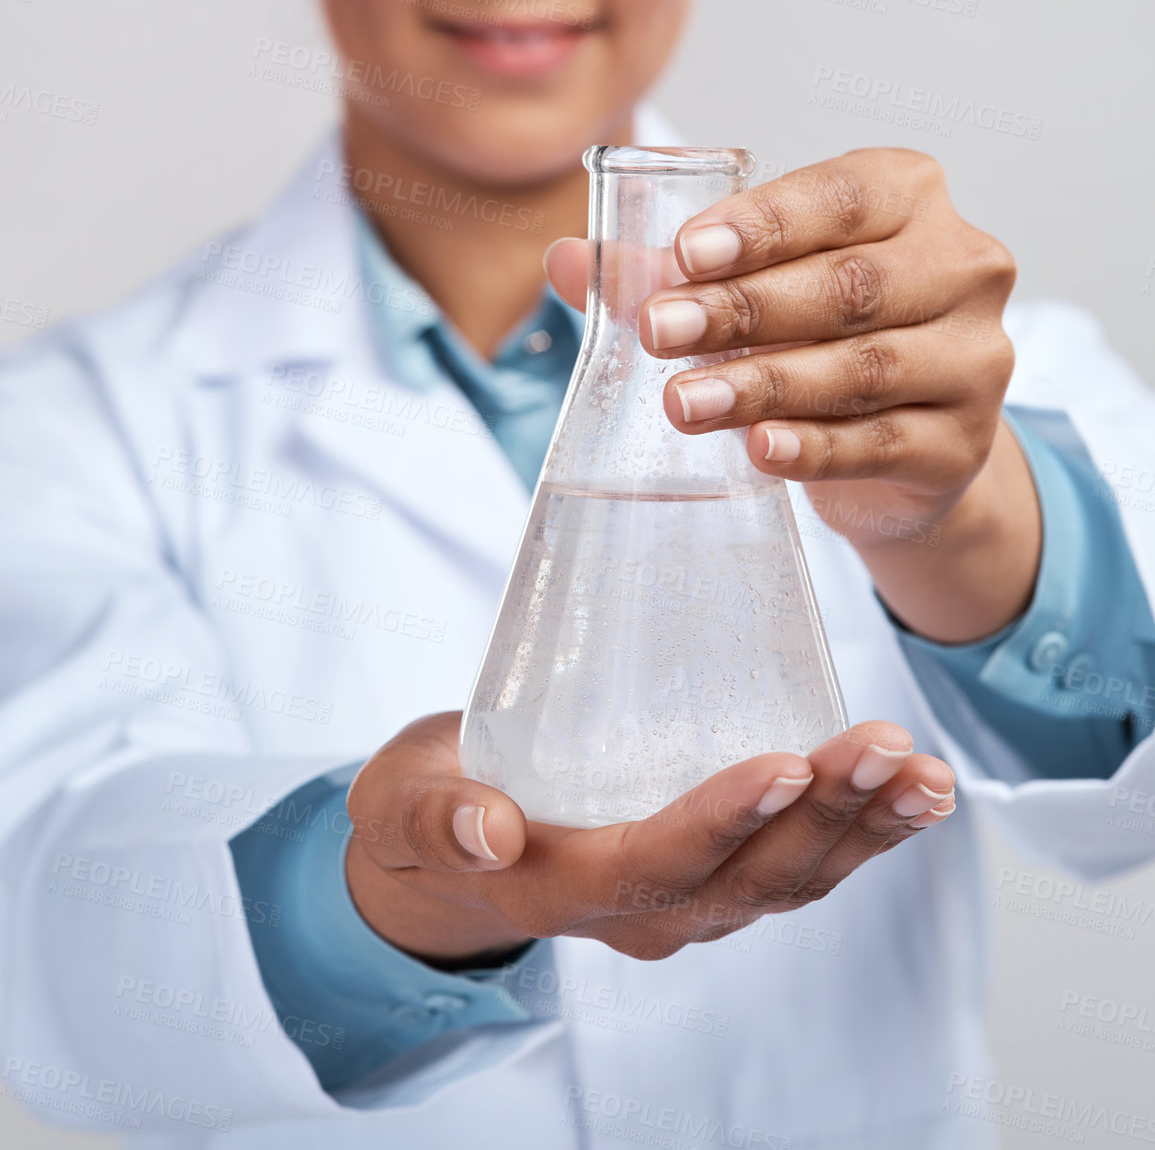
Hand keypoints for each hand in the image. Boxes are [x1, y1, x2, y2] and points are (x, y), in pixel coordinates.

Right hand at [345, 712, 953, 964]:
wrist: (447, 841)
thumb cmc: (427, 803)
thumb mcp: (401, 800)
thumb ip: (433, 813)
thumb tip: (488, 831)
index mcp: (566, 888)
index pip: (658, 862)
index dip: (723, 820)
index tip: (784, 763)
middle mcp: (642, 911)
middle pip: (749, 877)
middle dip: (826, 813)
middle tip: (883, 744)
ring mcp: (686, 903)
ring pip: (791, 879)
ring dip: (864, 827)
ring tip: (923, 772)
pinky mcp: (715, 875)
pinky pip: (800, 867)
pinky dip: (863, 833)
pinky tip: (915, 792)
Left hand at [547, 147, 1038, 641]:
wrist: (906, 442)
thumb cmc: (822, 333)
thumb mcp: (756, 285)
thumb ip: (666, 270)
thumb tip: (566, 261)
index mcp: (911, 196)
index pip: (840, 197)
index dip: (764, 224)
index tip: (686, 252)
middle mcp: (962, 267)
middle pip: (848, 285)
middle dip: (743, 309)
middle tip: (658, 331)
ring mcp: (974, 359)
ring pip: (862, 368)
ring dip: (763, 385)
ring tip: (683, 402)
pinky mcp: (962, 444)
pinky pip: (881, 444)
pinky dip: (812, 448)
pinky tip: (758, 450)